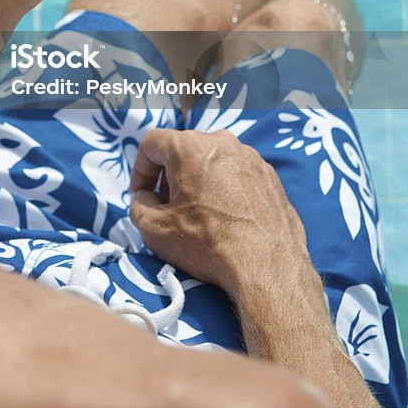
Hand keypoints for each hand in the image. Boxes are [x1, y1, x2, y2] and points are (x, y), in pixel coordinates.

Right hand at [129, 129, 311, 300]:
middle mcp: (221, 141)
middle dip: (169, 176)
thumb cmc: (208, 244)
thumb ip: (138, 205)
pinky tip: (226, 218)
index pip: (151, 143)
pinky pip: (236, 173)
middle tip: (167, 208)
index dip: (139, 170)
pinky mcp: (269, 174)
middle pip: (182, 149)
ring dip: (198, 181)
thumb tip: (143, 197)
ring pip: (211, 160)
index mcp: (189, 146)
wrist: (267, 266)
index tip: (141, 195)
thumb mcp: (155, 229)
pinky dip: (225, 189)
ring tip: (198, 215)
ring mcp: (249, 156)